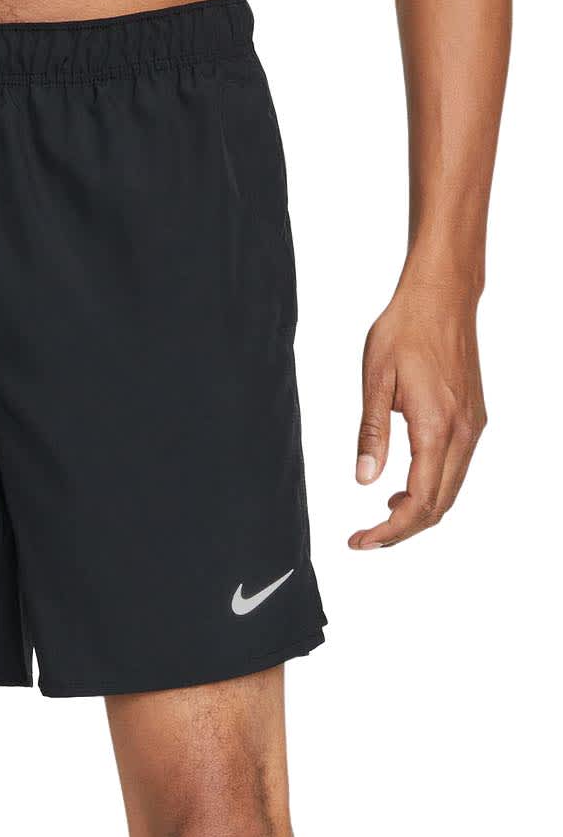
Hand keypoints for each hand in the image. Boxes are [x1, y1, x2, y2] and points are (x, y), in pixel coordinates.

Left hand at [349, 275, 486, 548]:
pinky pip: (457, 469)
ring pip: (451, 490)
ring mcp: (473, 426)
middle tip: (367, 537)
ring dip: (419, 511)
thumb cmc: (406, 329)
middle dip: (403, 530)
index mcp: (436, 426)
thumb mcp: (375, 380)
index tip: (361, 540)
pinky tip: (405, 486)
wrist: (442, 296)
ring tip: (383, 514)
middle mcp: (463, 432)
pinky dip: (433, 489)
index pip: (419, 500)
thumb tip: (364, 479)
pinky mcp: (474, 419)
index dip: (390, 530)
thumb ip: (371, 434)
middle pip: (439, 505)